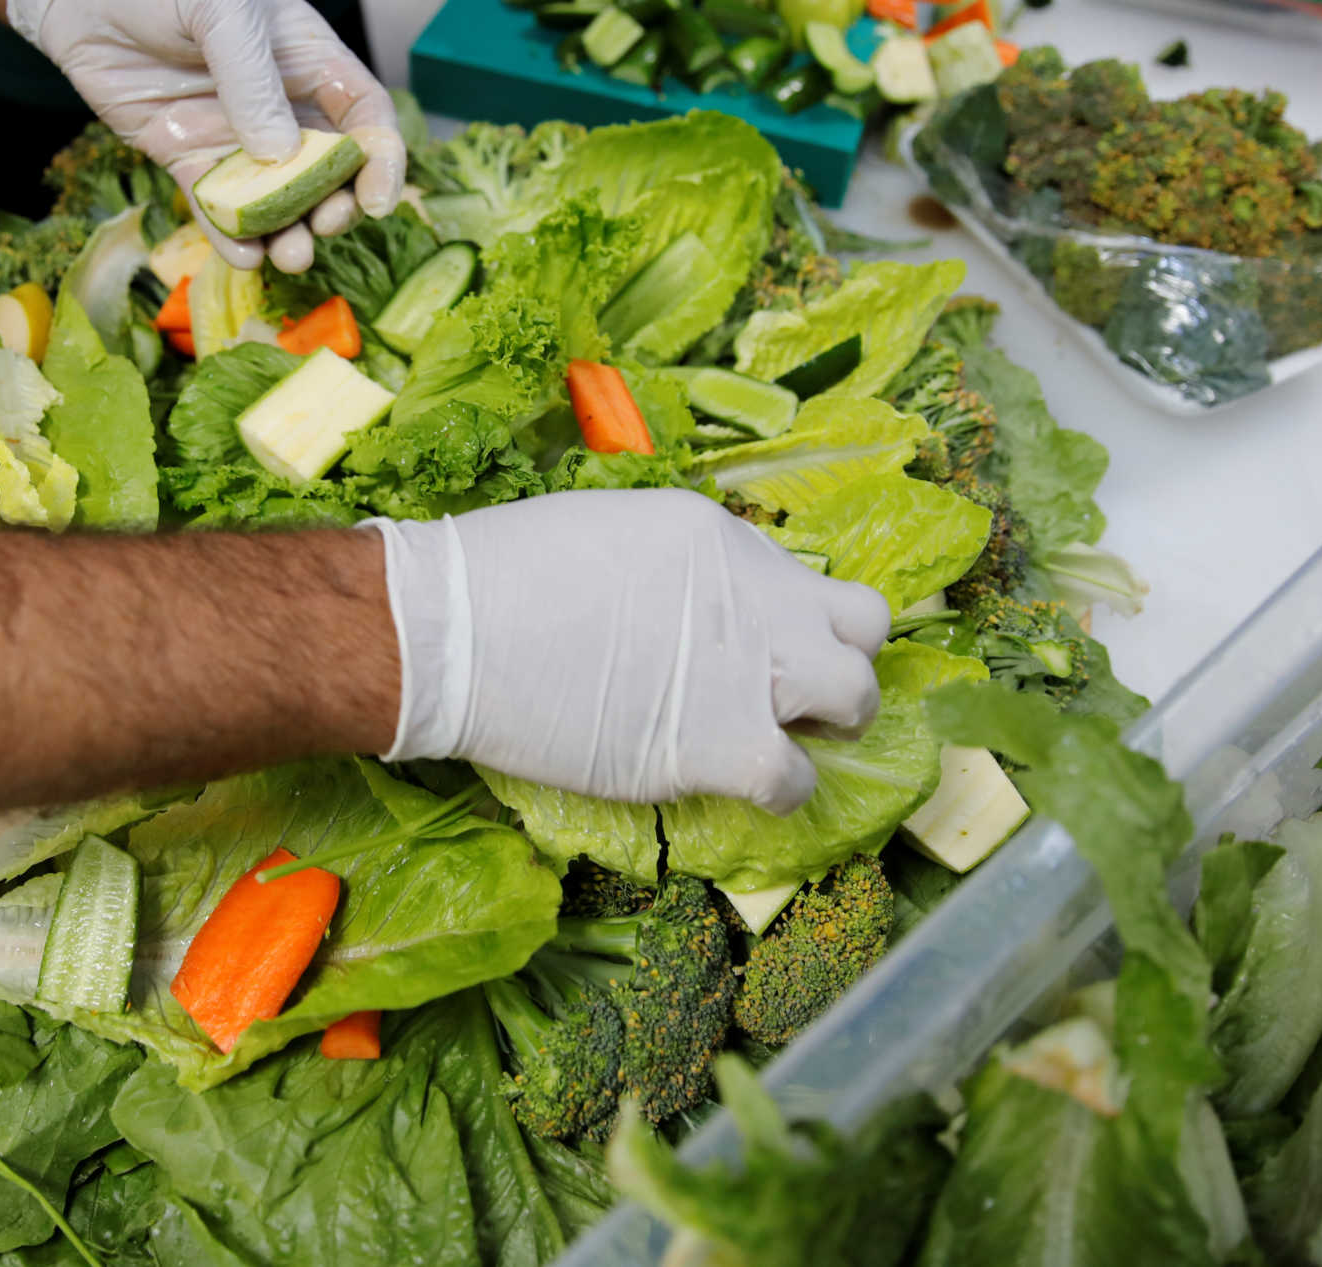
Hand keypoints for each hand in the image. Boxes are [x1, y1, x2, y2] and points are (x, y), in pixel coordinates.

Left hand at [4, 0, 404, 271]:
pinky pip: (216, 204)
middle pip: (327, 168)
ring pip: (275, 196)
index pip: (364, 114)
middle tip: (326, 227)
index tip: (379, 199)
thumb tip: (280, 152)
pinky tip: (244, 256)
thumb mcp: (220, 3)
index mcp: (308, 57)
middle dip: (335, 204)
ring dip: (290, 230)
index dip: (381, 158)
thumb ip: (251, 76)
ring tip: (290, 256)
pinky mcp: (185, 155)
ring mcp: (232, 133)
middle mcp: (279, 102)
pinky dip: (232, 235)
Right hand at [370, 490, 886, 812]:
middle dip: (837, 661)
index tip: (756, 644)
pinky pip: (797, 782)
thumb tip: (689, 605)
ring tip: (778, 741)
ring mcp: (753, 673)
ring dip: (825, 725)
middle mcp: (760, 599)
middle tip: (793, 693)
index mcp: (724, 540)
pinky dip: (778, 791)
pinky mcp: (729, 747)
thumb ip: (677, 568)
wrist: (459, 630)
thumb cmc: (503, 574)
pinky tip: (738, 785)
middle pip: (862, 628)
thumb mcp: (615, 530)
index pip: (801, 578)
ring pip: (858, 702)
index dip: (787, 617)